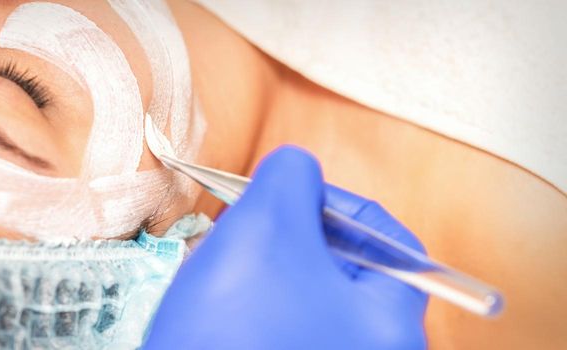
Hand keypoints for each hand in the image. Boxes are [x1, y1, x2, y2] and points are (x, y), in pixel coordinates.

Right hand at [144, 146, 427, 349]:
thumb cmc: (232, 328)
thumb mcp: (263, 227)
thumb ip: (291, 178)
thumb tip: (298, 170)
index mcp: (393, 324)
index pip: (386, 238)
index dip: (331, 202)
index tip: (282, 198)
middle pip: (343, 269)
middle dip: (286, 238)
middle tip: (243, 232)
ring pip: (303, 297)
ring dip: (260, 270)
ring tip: (218, 272)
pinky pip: (282, 326)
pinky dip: (249, 305)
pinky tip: (213, 307)